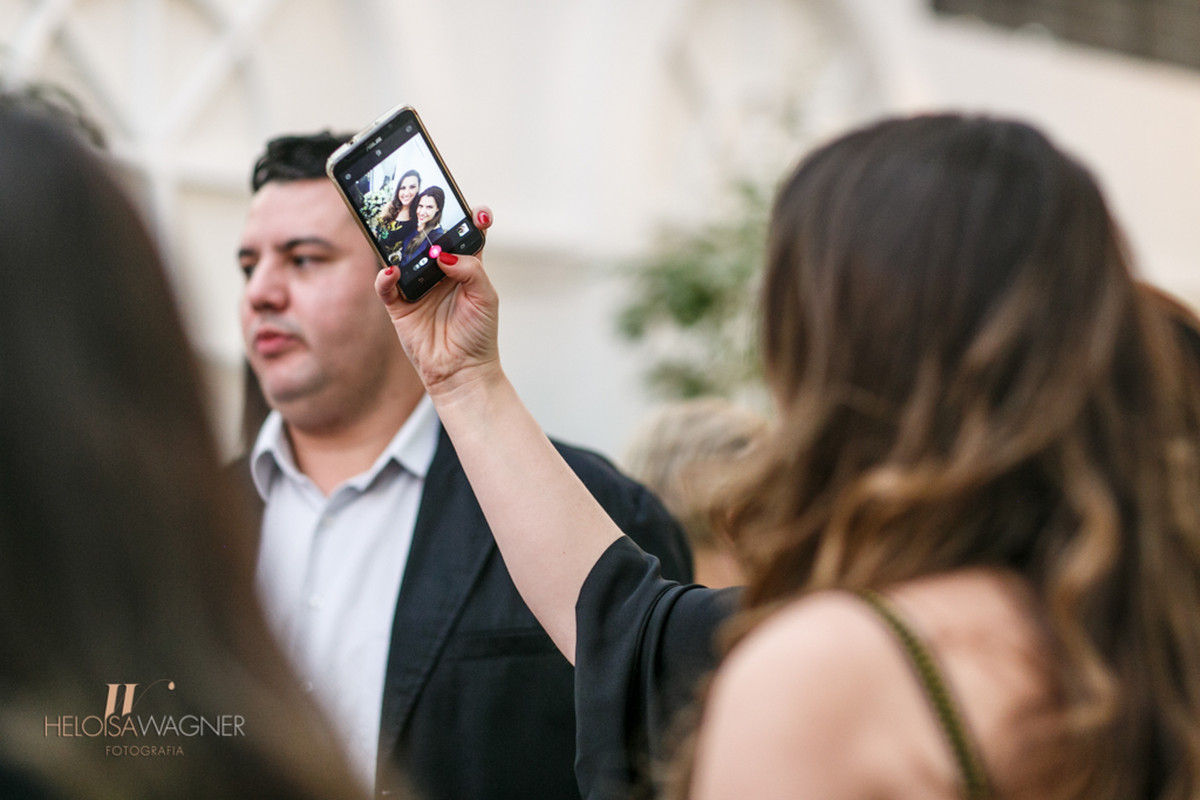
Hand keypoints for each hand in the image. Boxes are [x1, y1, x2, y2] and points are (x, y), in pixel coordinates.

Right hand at [376, 206, 500, 399]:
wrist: (462, 370)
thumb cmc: (479, 335)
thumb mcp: (486, 298)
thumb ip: (470, 271)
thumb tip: (441, 254)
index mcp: (465, 267)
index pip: (466, 235)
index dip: (471, 219)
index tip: (477, 212)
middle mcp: (440, 272)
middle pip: (430, 239)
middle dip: (428, 224)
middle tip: (426, 210)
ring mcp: (418, 287)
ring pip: (405, 257)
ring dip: (403, 246)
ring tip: (406, 236)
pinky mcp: (400, 305)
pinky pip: (387, 286)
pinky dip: (385, 277)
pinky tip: (392, 272)